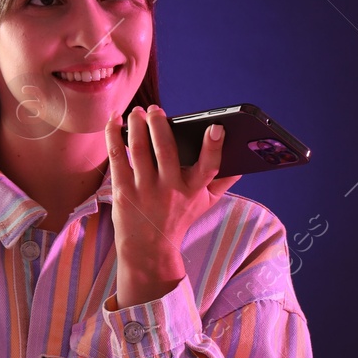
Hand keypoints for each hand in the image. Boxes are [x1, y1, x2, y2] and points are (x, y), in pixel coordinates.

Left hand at [105, 105, 241, 273]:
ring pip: (140, 148)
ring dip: (137, 124)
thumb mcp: (204, 203)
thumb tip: (242, 163)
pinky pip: (118, 156)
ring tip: (137, 112)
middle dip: (160, 124)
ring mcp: (145, 190)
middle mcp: (170, 190)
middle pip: (166, 150)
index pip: (208, 167)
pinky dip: (114, 135)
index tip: (216, 127)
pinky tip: (115, 120)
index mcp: (193, 190)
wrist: (148, 248)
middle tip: (155, 109)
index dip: (214, 147)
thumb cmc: (178, 218)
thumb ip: (223, 182)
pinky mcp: (123, 190)